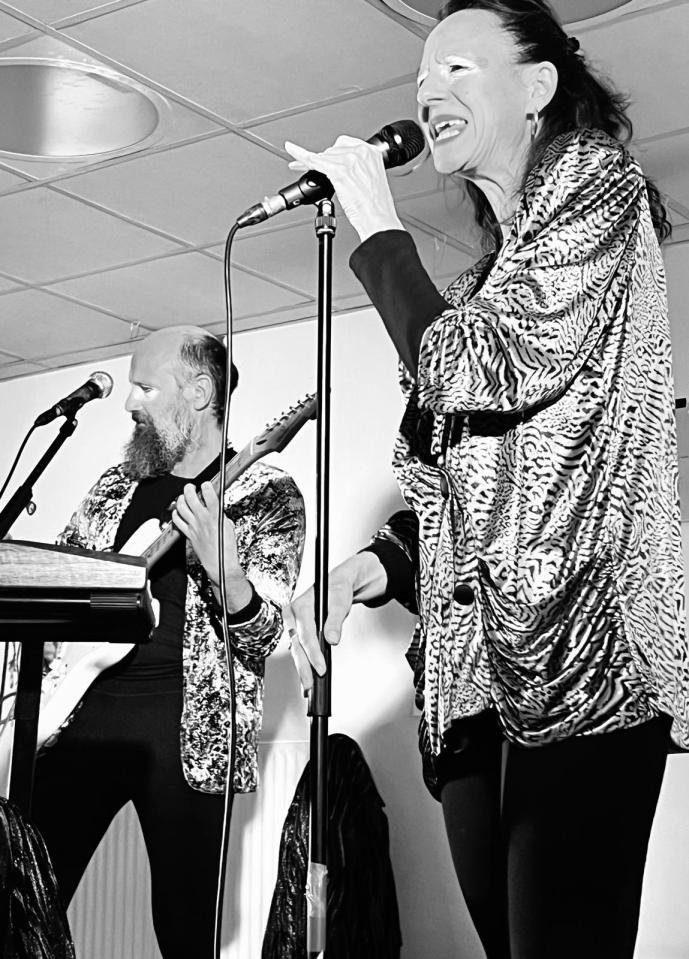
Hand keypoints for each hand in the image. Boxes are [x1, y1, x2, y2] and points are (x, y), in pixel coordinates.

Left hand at [172, 481, 251, 611]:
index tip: (206, 484)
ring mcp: (193, 526)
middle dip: (189, 488)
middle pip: (190, 497)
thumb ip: (220, 515)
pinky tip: (179, 510)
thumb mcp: (229, 526)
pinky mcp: (188, 533)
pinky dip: (176, 513)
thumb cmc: (227, 548)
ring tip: (184, 496)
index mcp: (215, 515)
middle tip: (191, 486)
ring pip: (181, 506)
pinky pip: (177, 520)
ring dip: (181, 498)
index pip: (208, 493)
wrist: (220, 564)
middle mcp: (202, 519)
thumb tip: (216, 509)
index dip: (206, 485)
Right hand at [282, 551, 387, 691]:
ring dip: (302, 668)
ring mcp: (294, 624)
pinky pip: (300, 649)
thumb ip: (335, 620)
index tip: (321, 669)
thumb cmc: (338, 589)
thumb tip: (331, 639)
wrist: (339, 584)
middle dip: (304, 667)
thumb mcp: (340, 600)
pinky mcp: (299, 631)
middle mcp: (293, 615)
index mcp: (300, 606)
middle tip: (310, 685)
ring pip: (296, 650)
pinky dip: (304, 663)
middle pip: (297, 646)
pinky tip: (307, 676)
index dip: (313, 654)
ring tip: (307, 686)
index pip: (306, 635)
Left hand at [284, 136, 404, 242]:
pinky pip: (313, 160)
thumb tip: (340, 170)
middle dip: (320, 160)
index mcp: (371, 152)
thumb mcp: (370, 180)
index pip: (343, 145)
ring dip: (311, 164)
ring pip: (322, 157)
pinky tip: (291, 150)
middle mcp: (361, 152)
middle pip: (331, 150)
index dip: (330, 153)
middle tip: (309, 168)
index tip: (322, 157)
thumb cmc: (376, 207)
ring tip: (300, 167)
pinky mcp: (338, 170)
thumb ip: (357, 170)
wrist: (378, 219)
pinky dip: (300, 155)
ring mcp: (350, 160)